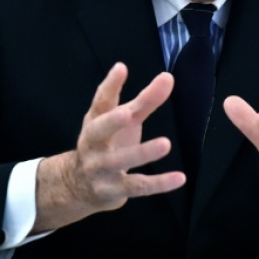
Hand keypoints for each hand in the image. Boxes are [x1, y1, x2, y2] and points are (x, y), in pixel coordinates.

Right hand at [33, 63, 185, 231]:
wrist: (78, 186)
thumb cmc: (106, 143)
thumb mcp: (123, 120)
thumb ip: (145, 100)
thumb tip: (168, 77)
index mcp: (95, 121)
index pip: (101, 101)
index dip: (110, 85)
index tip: (121, 68)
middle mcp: (93, 144)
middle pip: (98, 131)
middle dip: (112, 122)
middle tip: (128, 113)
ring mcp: (101, 169)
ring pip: (120, 161)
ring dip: (142, 153)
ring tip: (165, 143)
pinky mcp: (115, 190)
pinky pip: (138, 187)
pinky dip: (159, 184)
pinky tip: (180, 178)